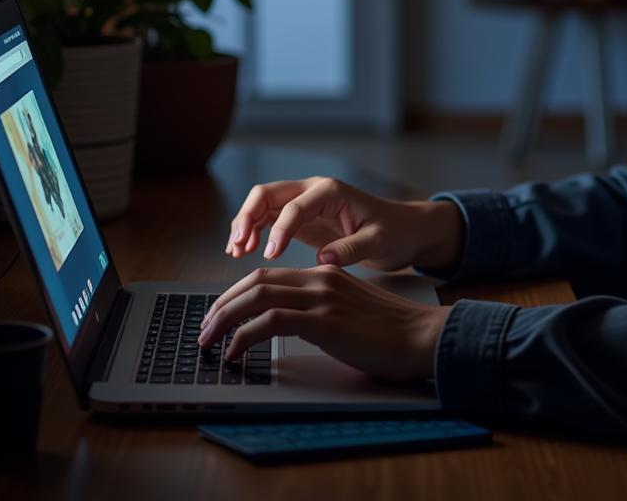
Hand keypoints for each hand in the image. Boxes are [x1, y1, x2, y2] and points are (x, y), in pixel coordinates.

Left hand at [197, 264, 451, 381]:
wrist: (422, 336)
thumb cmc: (392, 332)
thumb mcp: (352, 311)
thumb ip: (324, 308)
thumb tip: (292, 324)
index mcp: (326, 274)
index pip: (269, 276)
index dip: (237, 293)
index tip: (220, 314)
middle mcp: (320, 279)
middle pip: (256, 282)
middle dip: (222, 304)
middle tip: (204, 327)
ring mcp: (322, 298)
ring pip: (257, 297)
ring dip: (225, 318)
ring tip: (208, 340)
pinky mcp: (325, 321)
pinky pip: (270, 323)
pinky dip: (245, 336)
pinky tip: (235, 352)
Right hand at [224, 177, 463, 271]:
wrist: (404, 229)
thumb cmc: (395, 232)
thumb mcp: (380, 241)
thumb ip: (353, 248)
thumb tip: (323, 256)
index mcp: (331, 192)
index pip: (294, 205)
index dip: (279, 229)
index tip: (270, 255)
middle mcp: (314, 191)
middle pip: (267, 194)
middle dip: (247, 217)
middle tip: (237, 246)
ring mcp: (305, 202)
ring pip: (263, 204)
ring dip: (245, 224)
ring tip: (235, 252)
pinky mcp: (302, 218)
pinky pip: (269, 218)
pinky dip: (253, 231)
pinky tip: (244, 251)